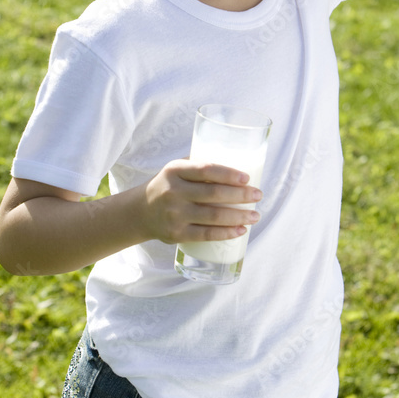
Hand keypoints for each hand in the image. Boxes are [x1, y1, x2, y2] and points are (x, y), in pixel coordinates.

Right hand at [140, 159, 260, 245]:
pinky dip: (226, 233)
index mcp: (175, 171)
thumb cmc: (168, 186)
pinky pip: (206, 234)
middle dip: (241, 195)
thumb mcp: (176, 170)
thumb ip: (199, 166)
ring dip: (239, 216)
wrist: (140, 211)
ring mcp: (175, 214)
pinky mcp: (176, 234)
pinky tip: (241, 230)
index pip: (206, 170)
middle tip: (258, 195)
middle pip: (213, 193)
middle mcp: (174, 192)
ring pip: (213, 216)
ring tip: (255, 215)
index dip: (228, 174)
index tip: (247, 178)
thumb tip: (237, 162)